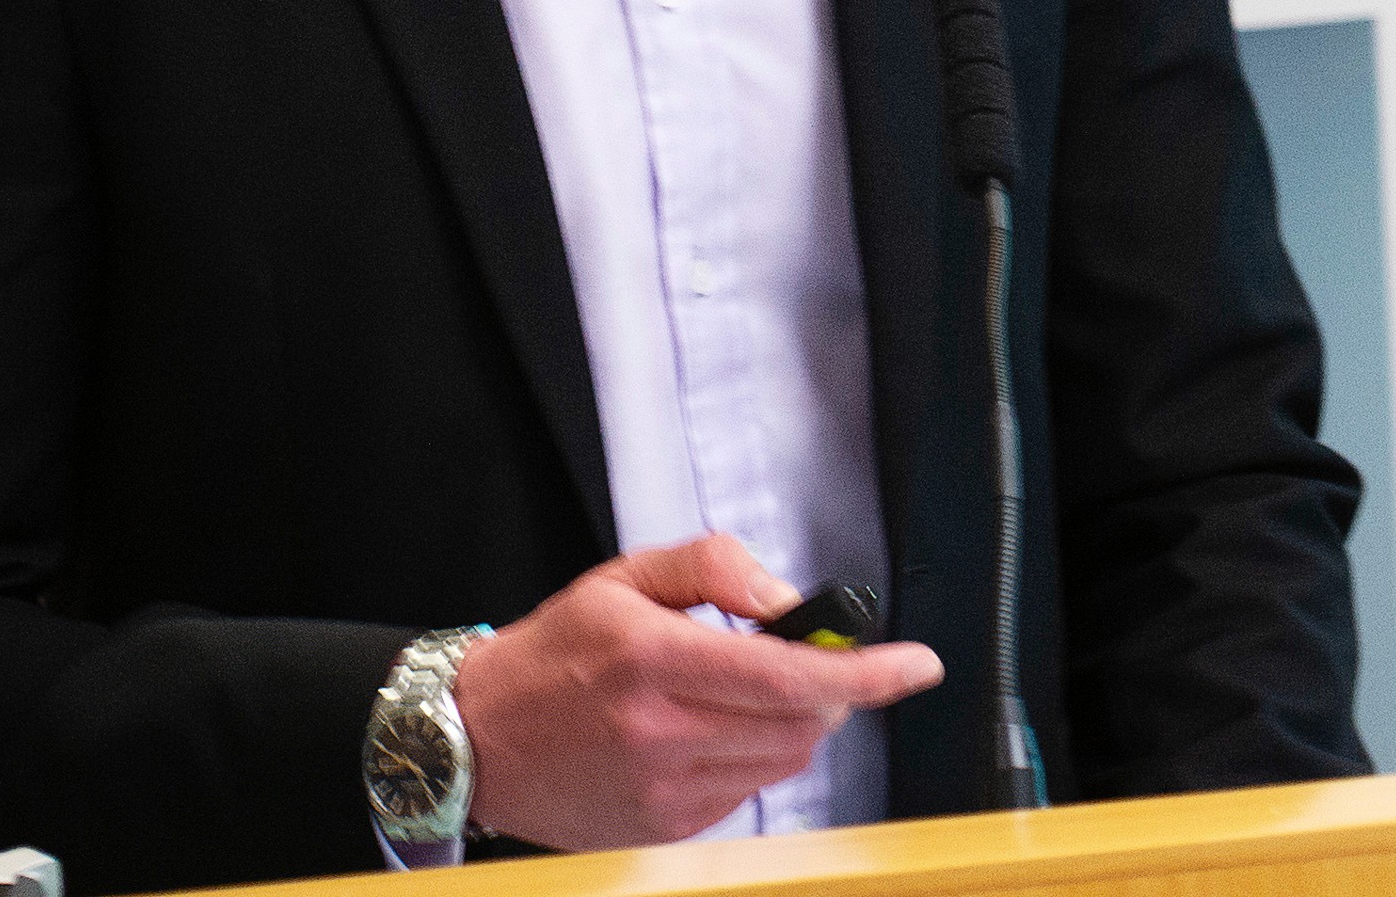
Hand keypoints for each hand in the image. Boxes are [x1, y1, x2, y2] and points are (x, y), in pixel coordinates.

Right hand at [456, 532, 942, 848]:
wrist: (479, 742)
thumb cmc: (553, 655)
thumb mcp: (624, 577)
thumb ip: (714, 568)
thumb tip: (787, 599)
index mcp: (654, 660)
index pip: (789, 675)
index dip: (867, 671)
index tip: (915, 663)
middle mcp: (663, 733)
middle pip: (802, 723)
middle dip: (830, 687)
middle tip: (806, 656)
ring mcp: (666, 791)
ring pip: (785, 760)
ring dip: (795, 722)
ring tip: (744, 691)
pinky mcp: (666, 828)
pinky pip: (748, 791)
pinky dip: (754, 756)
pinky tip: (711, 730)